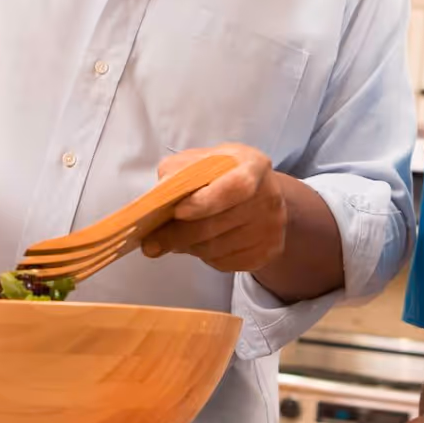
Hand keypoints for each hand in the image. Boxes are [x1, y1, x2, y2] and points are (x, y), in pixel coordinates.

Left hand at [142, 144, 286, 273]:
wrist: (263, 195)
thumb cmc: (226, 174)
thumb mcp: (205, 159)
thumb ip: (180, 170)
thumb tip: (159, 197)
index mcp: (253, 166)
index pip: (234, 187)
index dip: (205, 202)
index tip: (177, 212)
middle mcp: (269, 197)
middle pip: (218, 224)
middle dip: (179, 235)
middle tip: (152, 243)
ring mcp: (271, 227)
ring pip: (217, 248)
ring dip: (189, 247)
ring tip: (177, 239)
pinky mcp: (268, 251)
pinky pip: (225, 263)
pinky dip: (205, 257)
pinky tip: (200, 244)